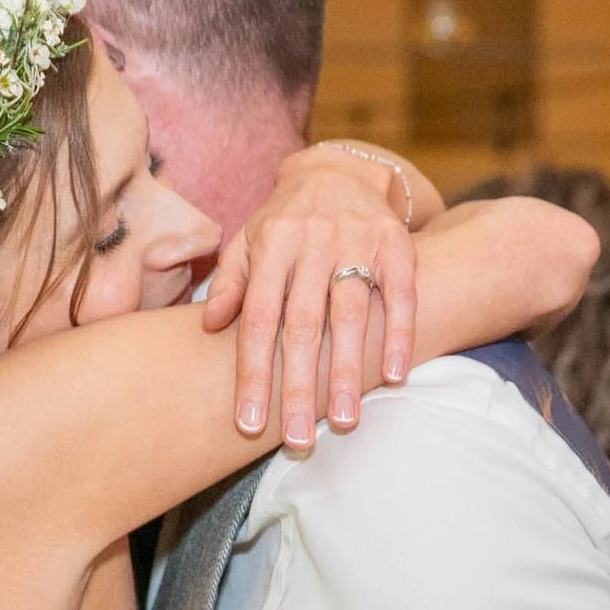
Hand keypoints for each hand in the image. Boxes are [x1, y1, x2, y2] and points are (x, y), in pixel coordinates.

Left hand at [202, 143, 425, 447]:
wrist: (339, 170)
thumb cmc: (284, 221)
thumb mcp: (247, 242)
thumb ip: (230, 282)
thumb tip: (210, 323)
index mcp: (271, 246)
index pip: (258, 319)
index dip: (252, 374)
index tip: (248, 425)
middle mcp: (312, 242)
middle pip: (302, 325)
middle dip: (299, 386)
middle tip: (298, 440)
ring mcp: (357, 240)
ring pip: (350, 313)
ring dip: (348, 370)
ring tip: (345, 422)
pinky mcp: (396, 243)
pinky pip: (400, 292)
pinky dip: (398, 333)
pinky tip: (394, 374)